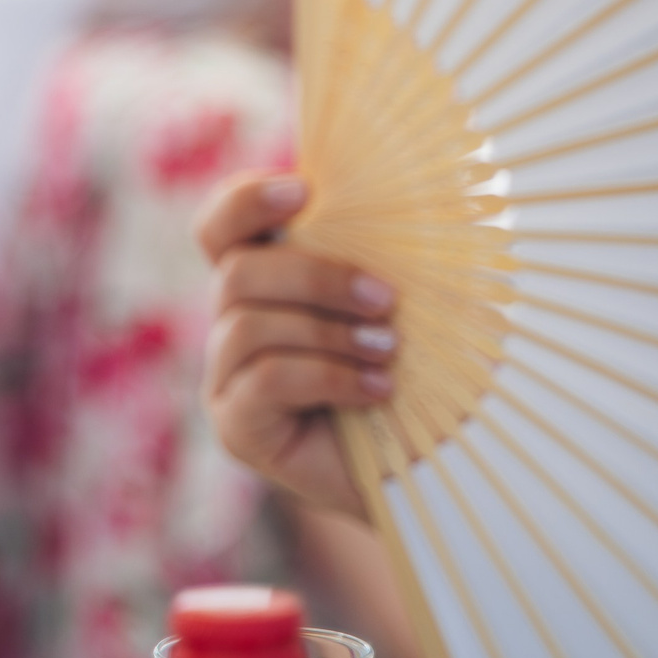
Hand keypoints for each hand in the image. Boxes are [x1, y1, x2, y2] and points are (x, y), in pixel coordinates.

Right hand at [198, 169, 398, 520]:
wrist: (437, 471)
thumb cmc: (427, 376)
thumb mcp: (415, 302)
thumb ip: (389, 250)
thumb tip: (420, 186)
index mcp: (265, 283)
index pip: (220, 226)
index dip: (246, 200)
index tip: (305, 192)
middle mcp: (232, 325)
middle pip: (237, 272)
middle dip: (316, 277)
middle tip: (387, 299)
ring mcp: (227, 378)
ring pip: (249, 325)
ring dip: (330, 333)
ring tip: (389, 353)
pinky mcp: (238, 426)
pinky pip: (265, 379)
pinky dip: (328, 376)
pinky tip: (376, 390)